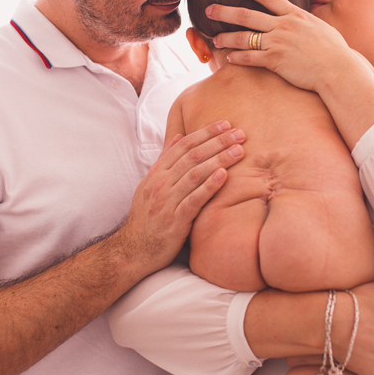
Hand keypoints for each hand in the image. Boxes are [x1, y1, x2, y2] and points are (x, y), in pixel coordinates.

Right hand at [118, 121, 245, 271]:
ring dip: (219, 159)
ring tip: (239, 151)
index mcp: (156, 173)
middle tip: (240, 133)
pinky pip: (194, 200)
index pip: (183, 145)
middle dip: (217, 142)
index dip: (205, 133)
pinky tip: (223, 175)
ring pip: (195, 174)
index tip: (225, 124)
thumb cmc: (147, 217)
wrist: (134, 250)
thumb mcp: (150, 185)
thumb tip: (179, 137)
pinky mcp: (175, 220)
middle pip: (192, 156)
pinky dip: (208, 186)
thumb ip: (165, 162)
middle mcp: (160, 184)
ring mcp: (167, 201)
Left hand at [206, 0, 363, 93]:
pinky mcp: (275, 60)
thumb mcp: (321, 28)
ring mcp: (278, 42)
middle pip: (247, 15)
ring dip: (227, 38)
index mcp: (295, 15)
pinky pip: (250, 58)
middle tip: (209, 9)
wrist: (338, 69)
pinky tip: (228, 58)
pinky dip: (237, 58)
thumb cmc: (335, 51)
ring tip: (214, 40)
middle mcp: (284, 25)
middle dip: (225, 11)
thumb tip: (303, 19)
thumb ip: (306, 22)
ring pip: (245, 37)